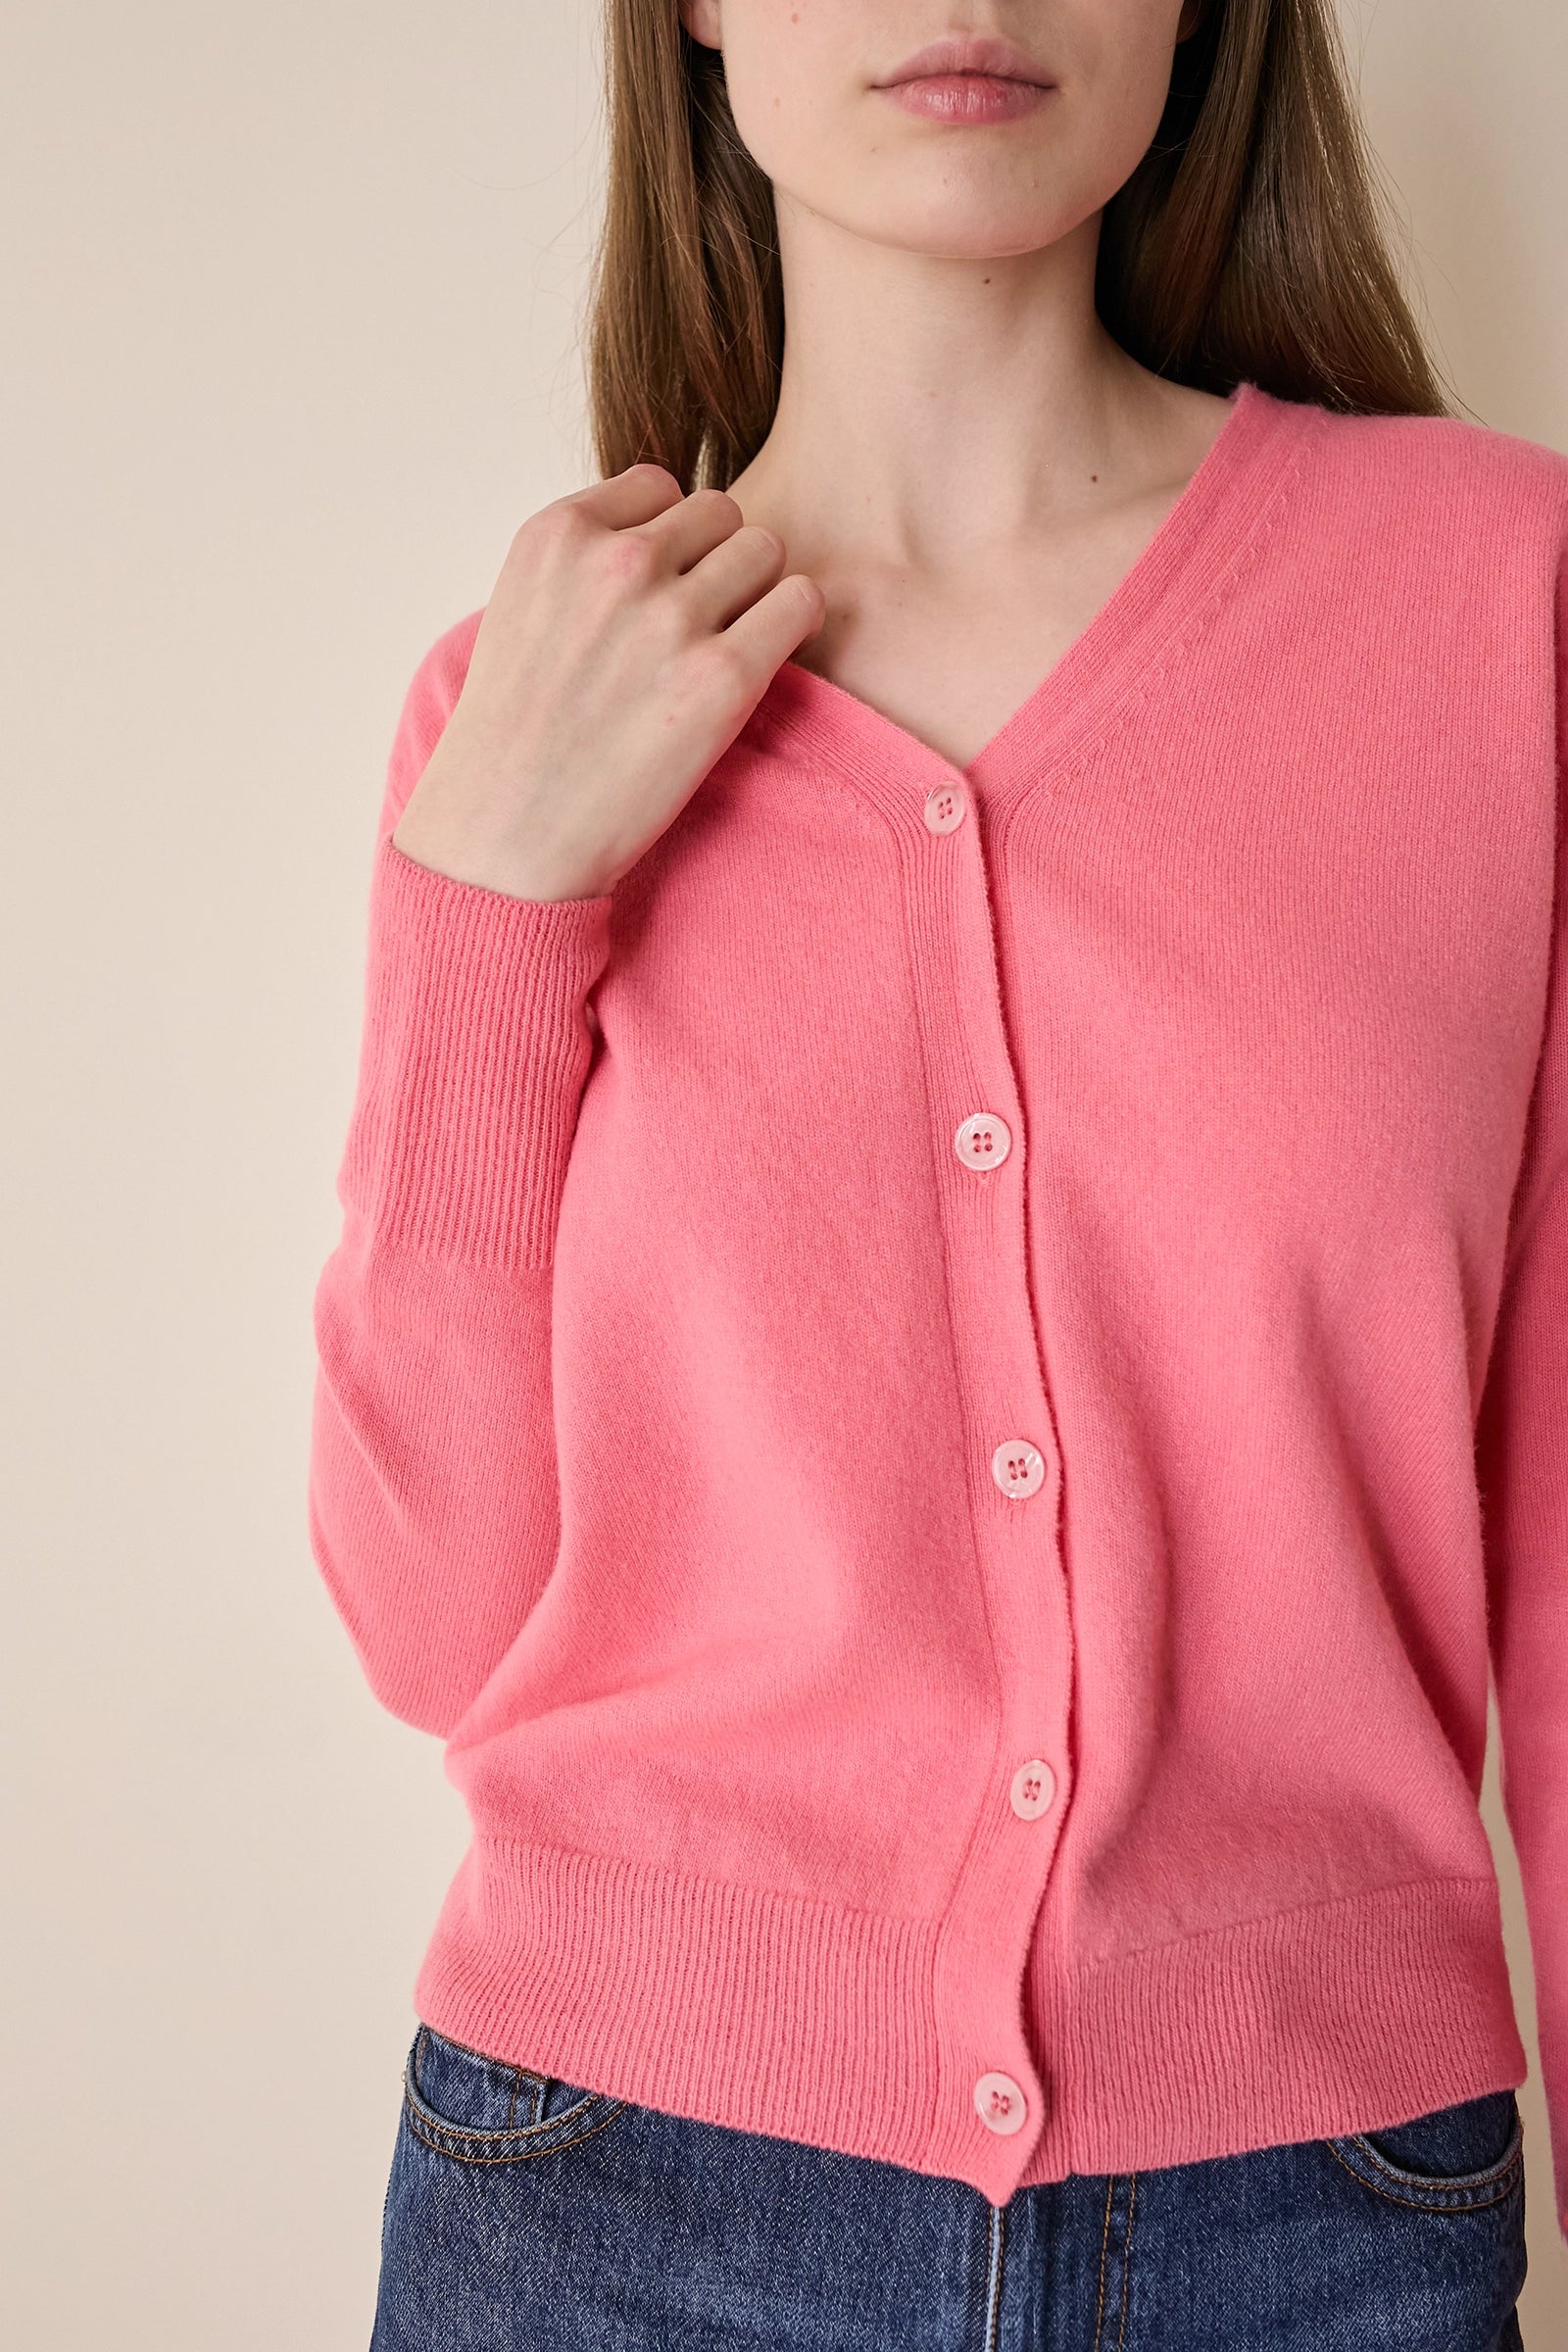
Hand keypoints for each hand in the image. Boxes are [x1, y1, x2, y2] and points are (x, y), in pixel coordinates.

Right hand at [390, 466, 825, 900]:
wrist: (509, 834)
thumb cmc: (518, 733)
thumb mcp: (522, 608)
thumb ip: (584, 555)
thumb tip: (667, 525)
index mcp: (557, 534)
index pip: (659, 485)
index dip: (668, 538)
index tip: (654, 592)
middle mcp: (616, 562)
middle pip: (721, 512)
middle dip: (716, 562)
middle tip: (695, 628)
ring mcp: (671, 617)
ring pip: (765, 550)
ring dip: (757, 593)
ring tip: (722, 648)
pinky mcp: (723, 676)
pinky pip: (801, 603)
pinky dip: (794, 624)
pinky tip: (763, 661)